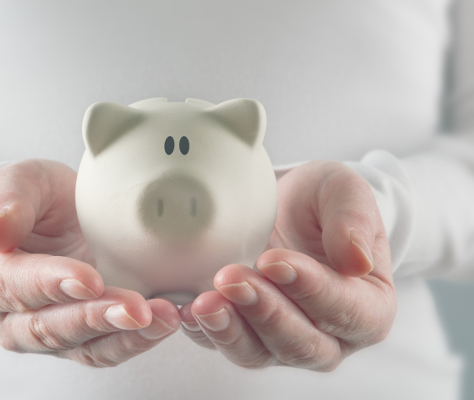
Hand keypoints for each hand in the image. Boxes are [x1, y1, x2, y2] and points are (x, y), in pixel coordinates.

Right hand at [0, 160, 179, 366]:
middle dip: (96, 318)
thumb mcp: (19, 181)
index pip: (13, 287)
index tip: (89, 279)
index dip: (51, 285)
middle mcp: (9, 317)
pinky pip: (106, 349)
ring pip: (83, 347)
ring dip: (124, 335)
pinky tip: (164, 324)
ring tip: (163, 318)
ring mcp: (47, 332)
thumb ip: (7, 201)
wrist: (54, 216)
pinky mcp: (82, 338)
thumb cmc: (34, 199)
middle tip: (137, 308)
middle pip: (50, 328)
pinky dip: (136, 341)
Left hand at [179, 160, 395, 370]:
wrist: (287, 208)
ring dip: (230, 330)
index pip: (346, 310)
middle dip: (264, 312)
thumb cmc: (321, 203)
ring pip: (259, 353)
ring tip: (204, 303)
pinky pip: (224, 344)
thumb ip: (355, 221)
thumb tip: (358, 262)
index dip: (311, 289)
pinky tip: (186, 310)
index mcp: (368, 306)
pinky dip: (204, 332)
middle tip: (232, 278)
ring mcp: (283, 341)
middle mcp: (330, 336)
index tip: (275, 261)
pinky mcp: (245, 335)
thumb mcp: (344, 192)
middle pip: (300, 343)